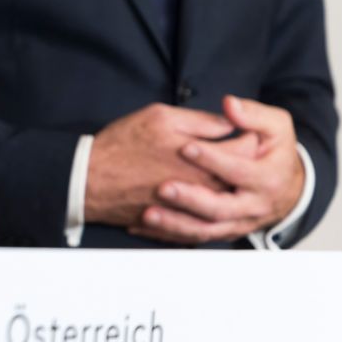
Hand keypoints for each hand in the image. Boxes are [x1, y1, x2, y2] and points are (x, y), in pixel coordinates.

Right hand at [84, 103, 236, 227]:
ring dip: (230, 186)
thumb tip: (228, 123)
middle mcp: (206, 189)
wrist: (90, 180)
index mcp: (206, 161)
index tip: (245, 129)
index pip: (248, 149)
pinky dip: (209, 207)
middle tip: (240, 150)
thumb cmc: (123, 145)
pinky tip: (204, 195)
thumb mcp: (160, 118)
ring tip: (221, 171)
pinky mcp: (179, 223)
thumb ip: (200, 121)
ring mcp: (194, 210)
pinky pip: (206, 219)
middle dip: (245, 162)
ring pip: (228, 201)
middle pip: (243, 178)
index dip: (250, 135)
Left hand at [135, 95, 304, 244]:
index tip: (186, 147)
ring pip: (206, 229)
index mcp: (267, 179)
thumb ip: (253, 114)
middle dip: (190, 199)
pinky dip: (171, 233)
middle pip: (220, 208)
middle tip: (162, 188)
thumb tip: (230, 104)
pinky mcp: (224, 231)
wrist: (287, 187)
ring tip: (148, 214)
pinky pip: (196, 237)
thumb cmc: (276, 151)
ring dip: (176, 223)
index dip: (213, 158)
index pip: (239, 171)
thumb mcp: (276, 127)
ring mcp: (238, 222)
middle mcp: (254, 206)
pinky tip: (145, 225)